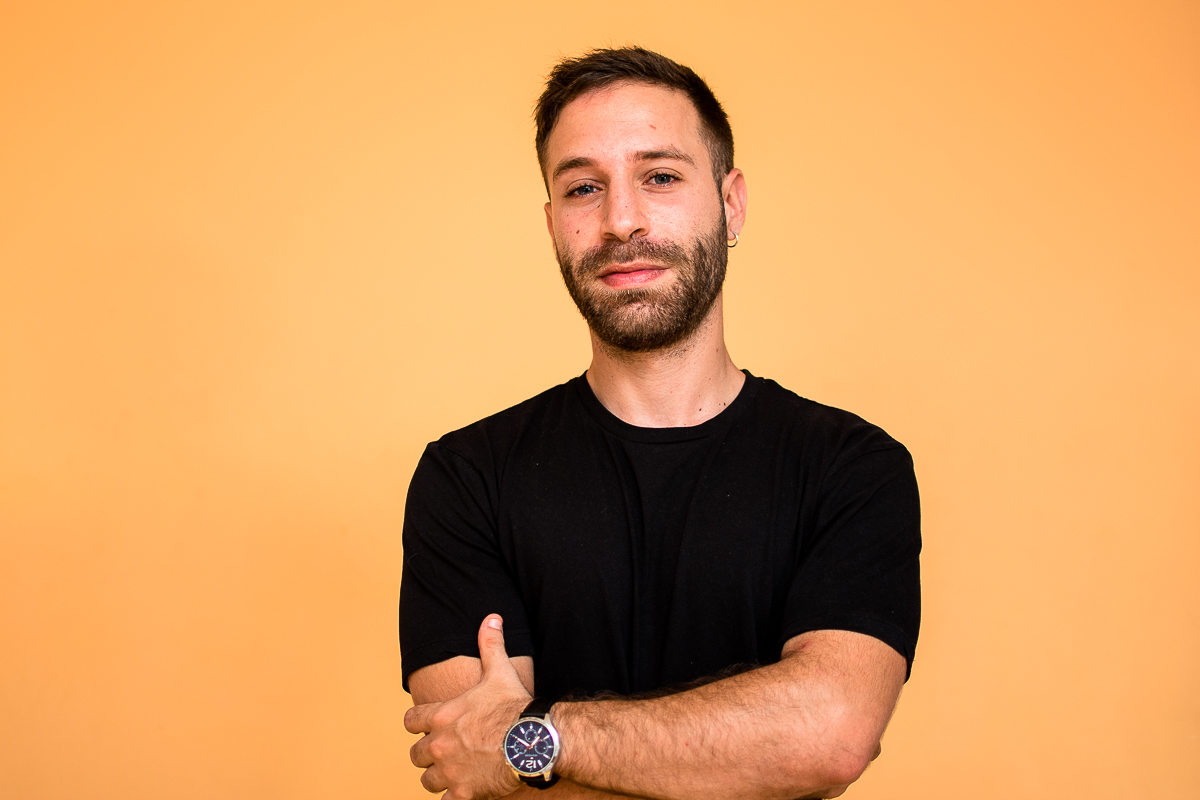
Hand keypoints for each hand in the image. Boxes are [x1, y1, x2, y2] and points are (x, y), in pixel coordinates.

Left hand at [405, 615, 531, 799]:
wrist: (533, 741)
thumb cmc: (515, 705)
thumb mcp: (500, 671)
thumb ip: (491, 645)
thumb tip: (491, 618)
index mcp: (441, 716)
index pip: (410, 722)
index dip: (419, 724)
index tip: (429, 726)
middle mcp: (438, 745)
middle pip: (415, 755)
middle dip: (428, 754)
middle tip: (445, 752)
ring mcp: (449, 771)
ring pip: (427, 781)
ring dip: (438, 777)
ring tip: (453, 773)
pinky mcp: (463, 792)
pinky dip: (453, 797)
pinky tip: (466, 790)